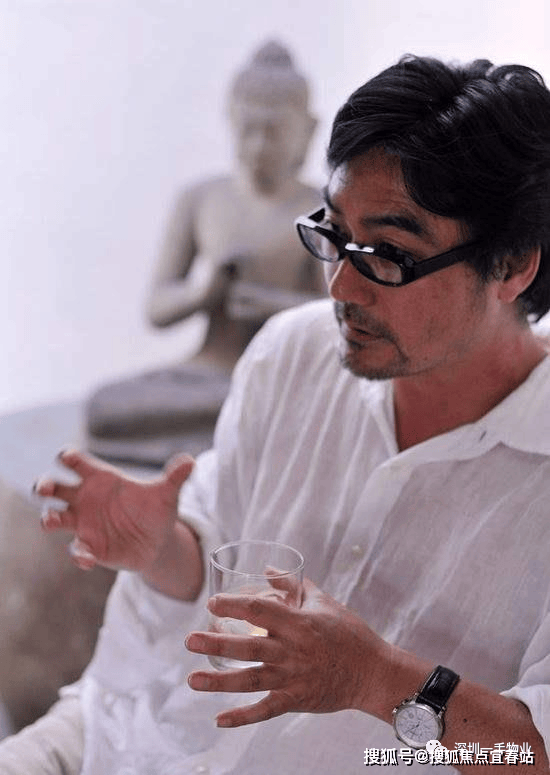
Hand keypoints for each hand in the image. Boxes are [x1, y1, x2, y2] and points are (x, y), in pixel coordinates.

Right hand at [34, 449, 193, 571]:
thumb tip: (190, 461)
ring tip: (51, 521)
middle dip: (43, 484)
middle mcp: (85, 499)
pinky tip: (87, 558)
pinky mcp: (88, 547)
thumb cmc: (156, 510)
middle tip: (44, 488)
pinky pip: (76, 550)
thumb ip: (175, 477)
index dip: (68, 457)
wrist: (158, 541)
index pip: (77, 463)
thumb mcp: (167, 494)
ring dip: (49, 518)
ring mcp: (83, 523)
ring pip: (54, 517)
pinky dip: (79, 554)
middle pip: (53, 487)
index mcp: (100, 478)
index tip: (66, 457)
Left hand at [185, 578, 391, 726]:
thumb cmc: (349, 632)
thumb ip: (292, 585)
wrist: (373, 672)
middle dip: (216, 644)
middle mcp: (292, 651)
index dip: (234, 606)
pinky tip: (220, 719)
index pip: (259, 611)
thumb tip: (268, 568)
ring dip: (219, 682)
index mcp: (298, 623)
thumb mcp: (323, 602)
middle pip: (247, 648)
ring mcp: (293, 678)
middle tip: (190, 640)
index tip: (212, 604)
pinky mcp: (296, 700)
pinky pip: (266, 710)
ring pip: (250, 680)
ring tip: (192, 680)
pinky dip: (243, 717)